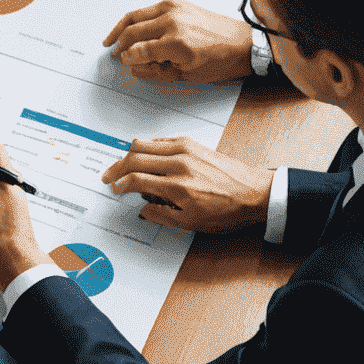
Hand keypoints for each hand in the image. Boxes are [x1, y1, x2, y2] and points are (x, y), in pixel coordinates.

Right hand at [100, 136, 273, 231]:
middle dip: (116, 168)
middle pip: (134, 158)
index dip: (120, 185)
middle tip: (109, 176)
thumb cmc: (227, 209)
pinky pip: (159, 140)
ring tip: (123, 165)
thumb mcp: (192, 223)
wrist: (253, 192)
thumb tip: (143, 210)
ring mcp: (185, 149)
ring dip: (128, 154)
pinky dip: (147, 147)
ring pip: (144, 144)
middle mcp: (179, 163)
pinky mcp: (191, 143)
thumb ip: (161, 216)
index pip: (136, 180)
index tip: (116, 189)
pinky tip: (145, 158)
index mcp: (177, 186)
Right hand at [103, 0, 254, 81]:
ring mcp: (174, 9)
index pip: (138, 51)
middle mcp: (172, 22)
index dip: (128, 58)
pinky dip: (136, 18)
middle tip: (115, 52)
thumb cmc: (221, 60)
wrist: (244, 43)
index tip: (123, 61)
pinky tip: (131, 26)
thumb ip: (156, 69)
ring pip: (136, 16)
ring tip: (113, 38)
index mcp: (175, 43)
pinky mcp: (178, 3)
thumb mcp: (187, 74)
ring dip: (121, 27)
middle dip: (120, 44)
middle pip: (133, 31)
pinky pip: (149, 9)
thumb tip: (135, 64)